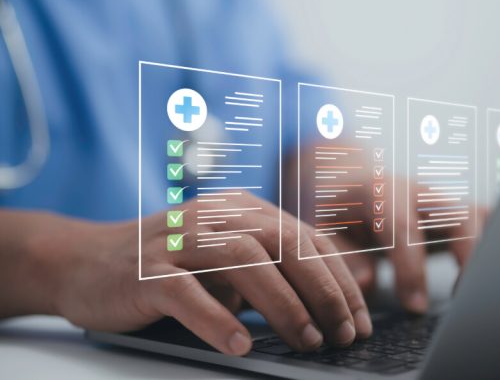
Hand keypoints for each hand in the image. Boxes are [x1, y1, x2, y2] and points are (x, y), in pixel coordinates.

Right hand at [15, 193, 371, 354]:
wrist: (83, 260)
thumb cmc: (168, 268)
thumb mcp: (225, 261)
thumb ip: (269, 271)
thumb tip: (327, 312)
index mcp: (242, 210)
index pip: (306, 239)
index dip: (340, 279)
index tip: (360, 318)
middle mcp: (216, 216)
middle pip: (285, 244)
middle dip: (325, 292)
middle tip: (344, 333)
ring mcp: (179, 240)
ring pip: (245, 262)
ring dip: (284, 304)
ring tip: (308, 340)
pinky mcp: (146, 271)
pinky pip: (187, 293)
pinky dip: (217, 320)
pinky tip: (241, 344)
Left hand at [335, 177, 486, 312]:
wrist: (346, 176)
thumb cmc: (338, 208)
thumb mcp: (327, 229)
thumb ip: (344, 256)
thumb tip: (367, 284)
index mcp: (381, 191)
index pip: (403, 228)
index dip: (412, 269)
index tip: (416, 305)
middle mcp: (417, 191)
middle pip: (456, 215)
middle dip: (466, 255)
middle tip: (461, 296)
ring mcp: (439, 199)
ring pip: (478, 216)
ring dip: (484, 251)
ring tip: (473, 290)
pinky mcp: (453, 209)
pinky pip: (484, 219)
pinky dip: (492, 243)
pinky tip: (483, 275)